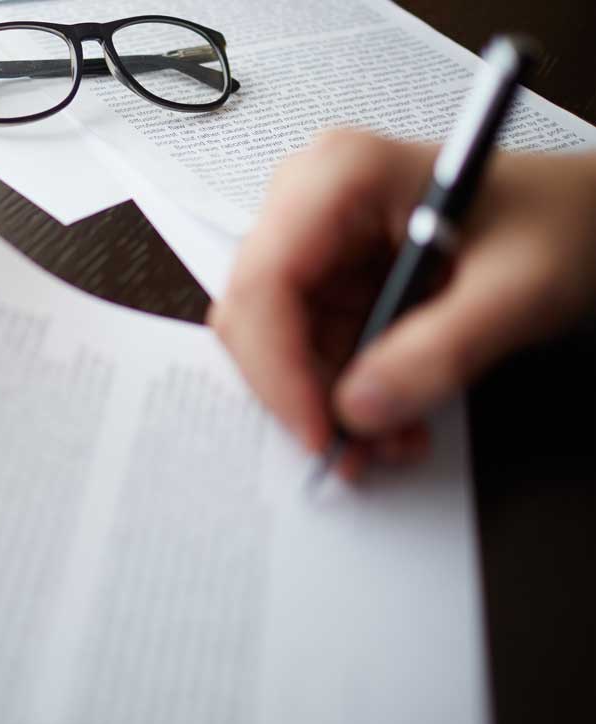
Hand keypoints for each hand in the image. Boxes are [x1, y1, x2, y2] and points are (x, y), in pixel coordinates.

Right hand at [210, 130, 595, 475]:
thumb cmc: (563, 223)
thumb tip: (358, 413)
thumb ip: (441, 352)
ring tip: (396, 438)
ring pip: (278, 347)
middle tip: (357, 452)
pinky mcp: (328, 280)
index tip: (320, 433)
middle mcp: (308, 202)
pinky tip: (397, 415)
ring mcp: (314, 242)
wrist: (587, 219)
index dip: (278, 366)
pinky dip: (344, 395)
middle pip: (257, 317)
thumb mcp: (520, 290)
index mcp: (341, 176)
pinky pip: (308, 353)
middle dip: (302, 393)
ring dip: (327, 405)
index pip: (266, 280)